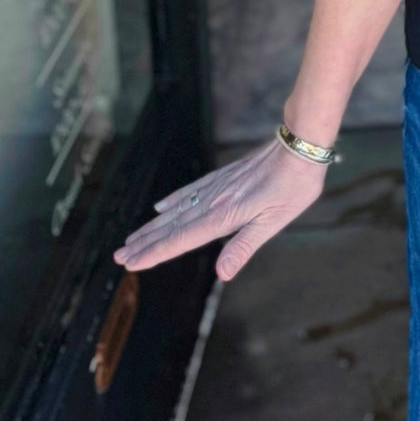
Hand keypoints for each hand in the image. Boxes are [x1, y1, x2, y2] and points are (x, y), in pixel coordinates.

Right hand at [113, 137, 327, 281]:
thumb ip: (244, 246)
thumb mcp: (275, 221)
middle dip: (145, 243)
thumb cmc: (294, 186)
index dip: (155, 253)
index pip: (182, 239)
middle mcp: (215, 201)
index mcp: (224, 215)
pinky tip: (161, 207)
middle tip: (119, 257)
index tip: (131, 263)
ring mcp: (217, 187)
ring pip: (177, 210)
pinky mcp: (224, 177)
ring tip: (132, 239)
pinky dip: (173, 201)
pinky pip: (191, 191)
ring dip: (153, 226)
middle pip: (173, 226)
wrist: (300, 145)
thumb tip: (221, 275)